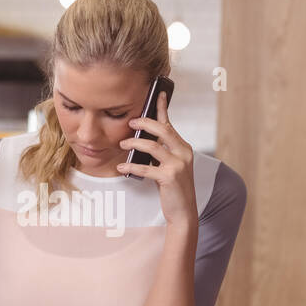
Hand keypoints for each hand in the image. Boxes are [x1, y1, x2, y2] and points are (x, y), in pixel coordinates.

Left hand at [116, 91, 197, 227]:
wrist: (183, 212)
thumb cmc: (173, 189)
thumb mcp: (169, 166)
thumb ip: (161, 153)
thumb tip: (141, 140)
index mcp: (183, 148)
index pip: (170, 124)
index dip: (163, 108)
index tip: (157, 93)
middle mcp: (184, 153)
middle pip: (163, 129)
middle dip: (144, 123)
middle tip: (130, 123)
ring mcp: (178, 165)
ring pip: (153, 146)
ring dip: (134, 144)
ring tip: (122, 145)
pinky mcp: (170, 177)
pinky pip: (146, 168)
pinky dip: (131, 167)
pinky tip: (121, 169)